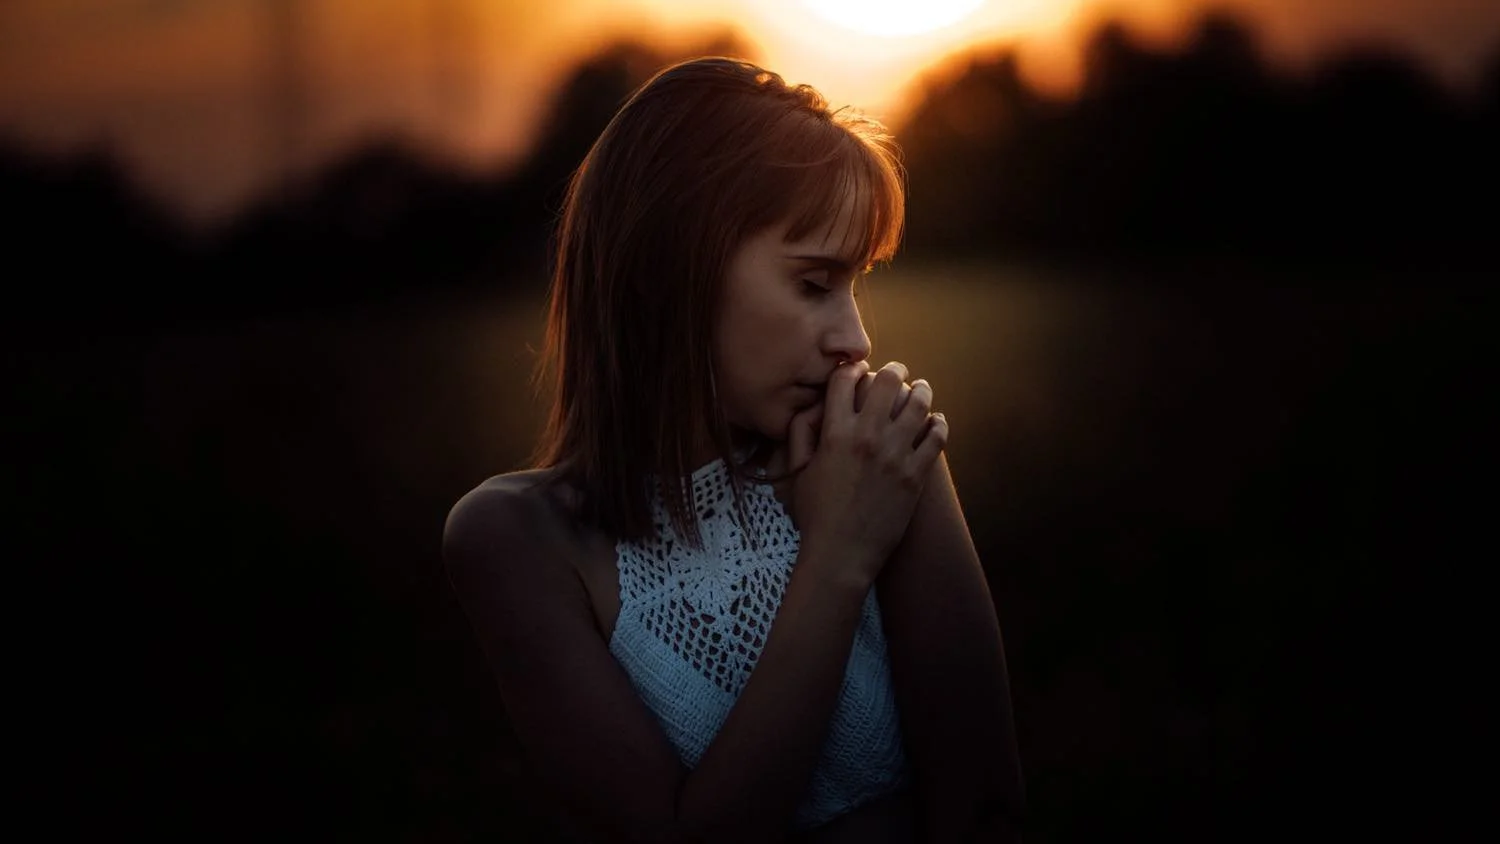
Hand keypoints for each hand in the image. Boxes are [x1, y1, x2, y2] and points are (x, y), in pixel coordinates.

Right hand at [784, 361, 947, 583]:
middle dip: (894, 370)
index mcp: (835, 433)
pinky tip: (936, 422)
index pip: (846, 380)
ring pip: (920, 404)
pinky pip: (936, 437)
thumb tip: (812, 408)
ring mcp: (895, 456)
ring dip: (922, 392)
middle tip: (897, 372)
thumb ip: (799, 435)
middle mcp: (868, 438)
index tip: (859, 371)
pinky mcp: (916, 476)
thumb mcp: (796, 472)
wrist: (841, 554)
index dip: (852, 369)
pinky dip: (938, 424)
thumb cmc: (814, 515)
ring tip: (922, 390)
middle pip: (888, 382)